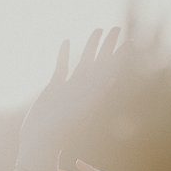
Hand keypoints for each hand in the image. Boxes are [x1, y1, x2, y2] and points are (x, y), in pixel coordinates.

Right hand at [18, 27, 131, 156]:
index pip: (110, 71)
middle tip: (117, 28)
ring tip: (98, 30)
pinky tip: (67, 42)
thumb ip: (93, 93)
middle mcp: (83, 89)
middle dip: (108, 46)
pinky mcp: (54, 88)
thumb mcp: (79, 110)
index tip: (130, 42)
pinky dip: (64, 55)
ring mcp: (69, 88)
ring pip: (83, 62)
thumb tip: (111, 79)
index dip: (120, 56)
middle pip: (99, 63)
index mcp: (92, 94)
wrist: (40, 141)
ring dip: (90, 46)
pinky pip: (61, 67)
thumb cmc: (59, 130)